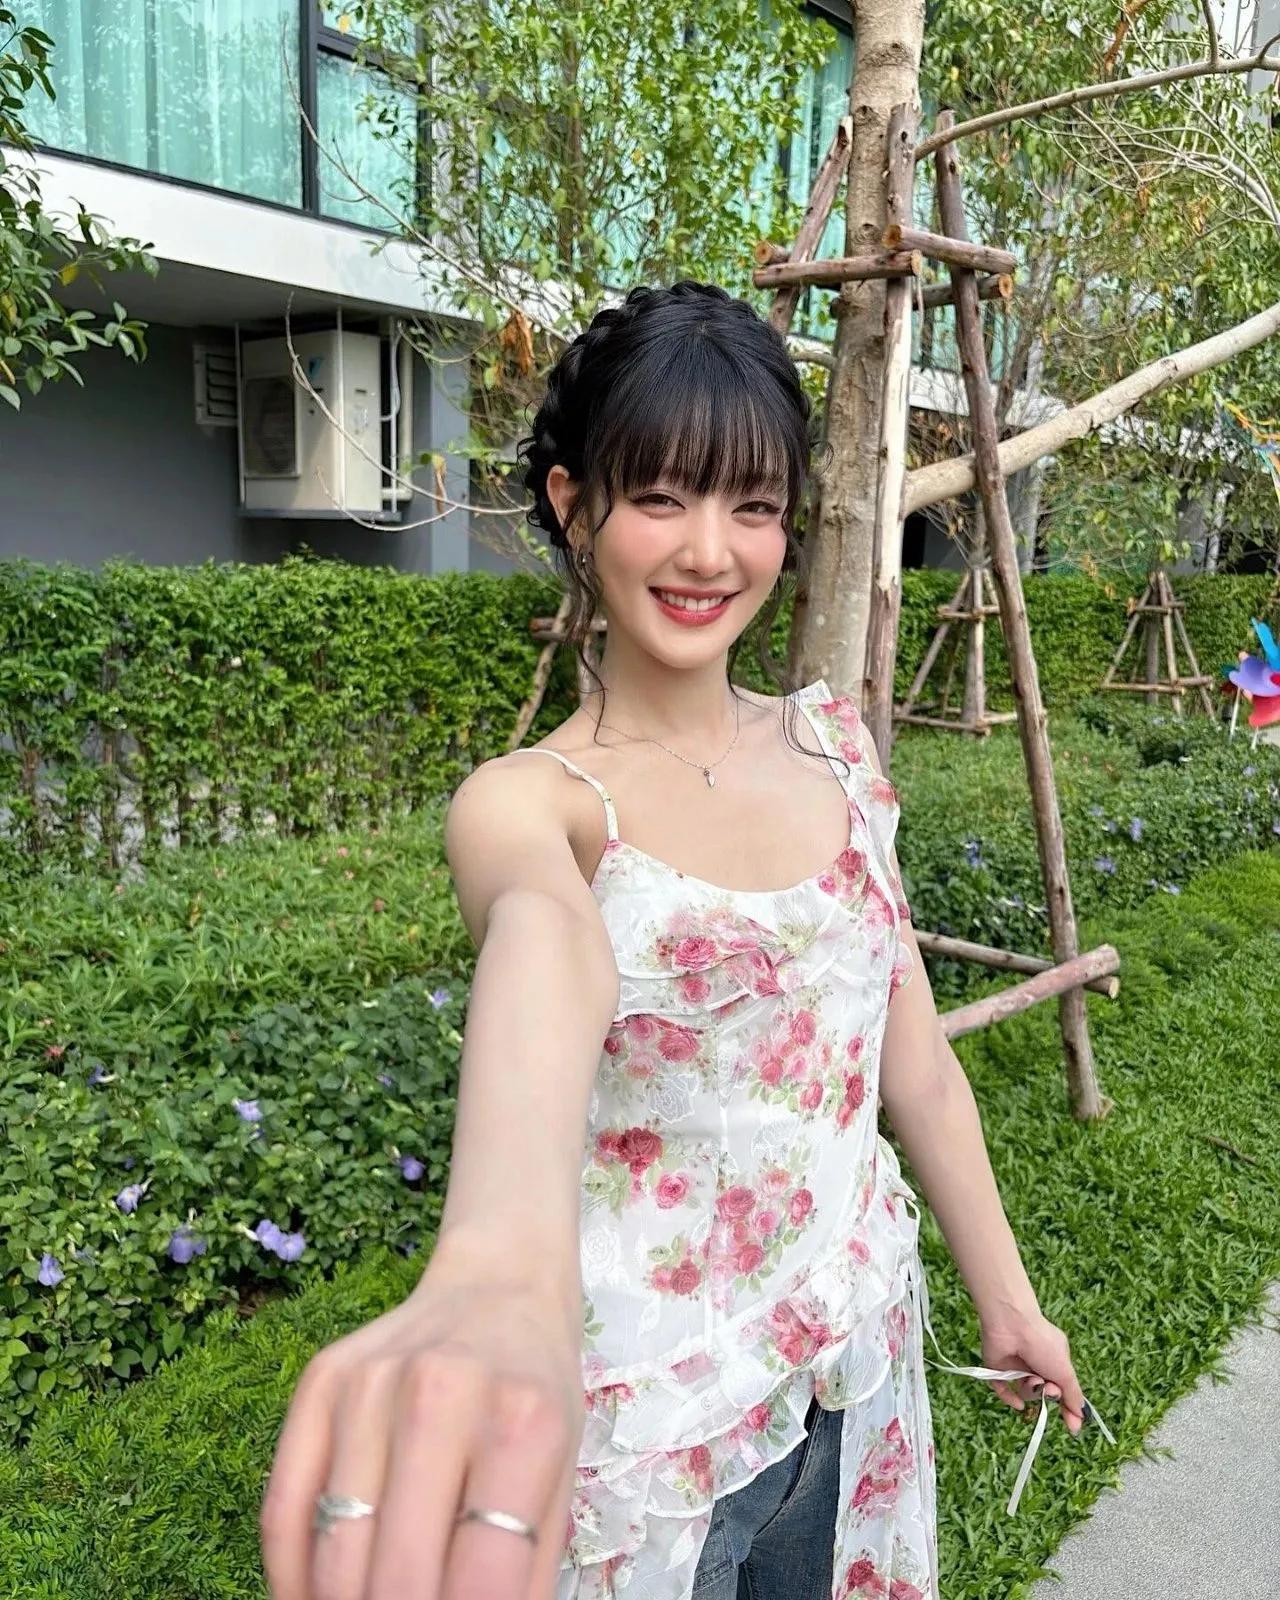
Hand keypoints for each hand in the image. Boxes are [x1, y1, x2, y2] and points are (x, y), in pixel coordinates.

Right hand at [259, 1259, 584, 1599]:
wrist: (496, 1284)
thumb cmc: (535, 1389)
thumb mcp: (561, 1472)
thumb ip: (524, 1571)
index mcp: (522, 1424)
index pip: (480, 1582)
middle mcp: (440, 1396)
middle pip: (397, 1578)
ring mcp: (369, 1385)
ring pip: (333, 1557)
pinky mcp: (319, 1381)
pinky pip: (282, 1512)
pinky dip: (293, 1578)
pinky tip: (317, 1596)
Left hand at [978, 1308, 1085, 1436]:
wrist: (1011, 1325)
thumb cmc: (1042, 1345)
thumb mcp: (1065, 1372)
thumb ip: (1073, 1395)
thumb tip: (1081, 1416)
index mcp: (1055, 1360)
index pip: (1063, 1389)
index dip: (1067, 1408)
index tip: (1072, 1427)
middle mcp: (1036, 1363)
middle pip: (1044, 1392)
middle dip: (1048, 1394)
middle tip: (1048, 1388)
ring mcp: (1017, 1366)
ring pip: (1026, 1391)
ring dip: (1030, 1390)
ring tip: (1031, 1379)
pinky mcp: (998, 1369)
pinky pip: (1004, 1390)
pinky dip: (1010, 1398)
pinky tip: (1018, 1404)